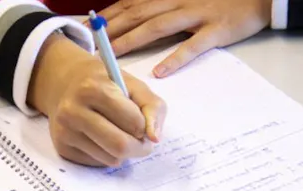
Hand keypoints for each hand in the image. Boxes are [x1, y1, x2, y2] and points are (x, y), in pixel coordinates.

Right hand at [28, 34, 166, 166]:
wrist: (66, 85)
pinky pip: (98, 163)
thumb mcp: (133, 85)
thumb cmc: (105, 84)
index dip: (144, 125)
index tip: (142, 121)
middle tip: (142, 141)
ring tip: (119, 134)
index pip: (133, 122)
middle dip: (139, 147)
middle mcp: (73, 111)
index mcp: (92, 89)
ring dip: (124, 152)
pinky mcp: (62, 148)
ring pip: (111, 159)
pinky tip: (101, 139)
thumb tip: (154, 138)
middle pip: (120, 146)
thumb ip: (152, 107)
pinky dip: (107, 155)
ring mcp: (65, 131)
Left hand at [99, 0, 271, 76]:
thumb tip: (137, 17)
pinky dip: (176, 58)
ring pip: (157, 26)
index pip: (131, 2)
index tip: (85, 26)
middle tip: (88, 44)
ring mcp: (197, 15)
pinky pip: (193, 46)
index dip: (107, 14)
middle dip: (110, 28)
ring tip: (112, 55)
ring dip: (132, 39)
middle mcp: (179, 1)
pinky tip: (160, 72)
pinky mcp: (216, 30)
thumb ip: (164, 6)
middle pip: (137, 13)